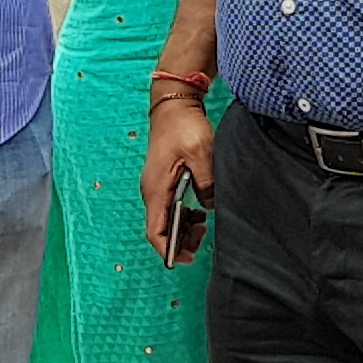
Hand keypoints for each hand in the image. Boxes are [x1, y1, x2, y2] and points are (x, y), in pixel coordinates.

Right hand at [142, 97, 216, 259]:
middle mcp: (152, 191)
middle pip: (160, 229)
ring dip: (183, 227)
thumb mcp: (201, 153)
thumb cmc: (182, 126)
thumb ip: (207, 182)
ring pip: (167, 219)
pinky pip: (171, 207)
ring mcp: (157, 186)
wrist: (173, 104)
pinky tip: (200, 212)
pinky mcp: (164, 180)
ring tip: (204, 226)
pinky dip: (184, 215)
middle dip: (179, 240)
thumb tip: (210, 204)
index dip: (169, 249)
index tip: (186, 257)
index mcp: (156, 189)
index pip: (156, 231)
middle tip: (202, 241)